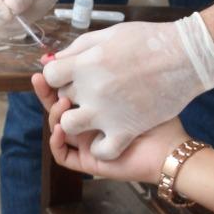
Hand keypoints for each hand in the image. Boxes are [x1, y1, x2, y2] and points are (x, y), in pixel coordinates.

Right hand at [33, 74, 187, 181]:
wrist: (171, 141)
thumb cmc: (157, 105)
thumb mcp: (127, 76)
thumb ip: (101, 64)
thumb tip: (77, 53)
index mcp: (95, 99)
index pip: (65, 87)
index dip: (53, 78)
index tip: (49, 66)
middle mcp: (89, 119)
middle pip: (56, 106)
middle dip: (47, 93)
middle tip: (42, 79)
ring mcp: (87, 140)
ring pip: (56, 127)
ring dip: (53, 114)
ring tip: (63, 103)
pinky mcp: (89, 159)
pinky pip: (63, 155)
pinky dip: (56, 142)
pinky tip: (60, 128)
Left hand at [40, 13, 213, 159]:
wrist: (188, 57)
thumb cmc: (149, 41)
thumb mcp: (110, 35)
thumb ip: (78, 48)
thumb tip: (53, 60)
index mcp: (85, 63)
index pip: (50, 75)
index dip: (58, 75)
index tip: (70, 74)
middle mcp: (91, 90)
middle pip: (62, 98)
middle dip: (72, 93)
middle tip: (92, 89)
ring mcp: (107, 114)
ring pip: (71, 126)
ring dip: (78, 122)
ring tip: (94, 114)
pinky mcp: (126, 131)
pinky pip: (102, 150)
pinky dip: (103, 147)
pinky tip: (109, 135)